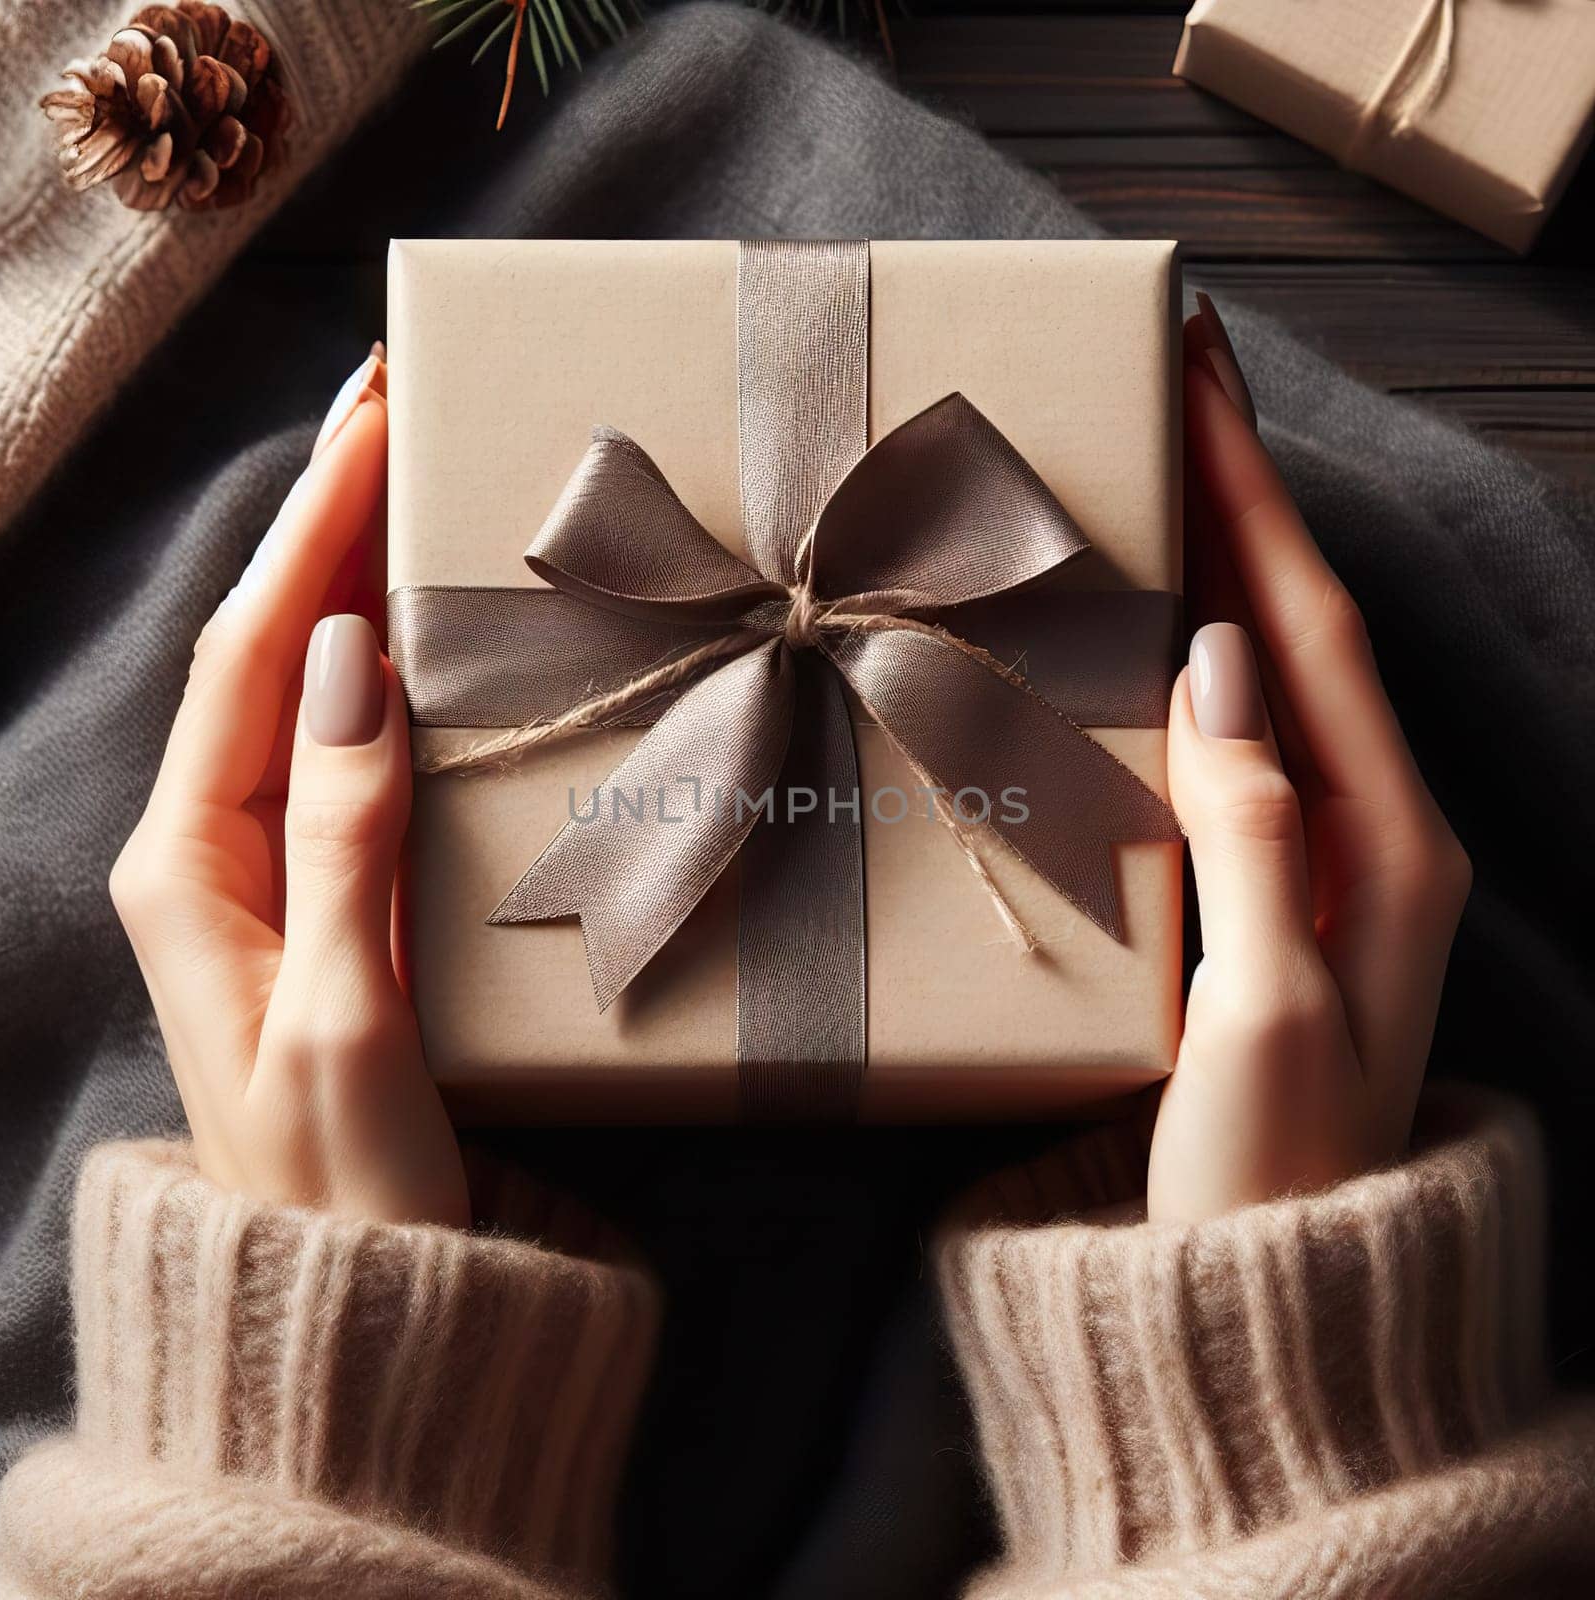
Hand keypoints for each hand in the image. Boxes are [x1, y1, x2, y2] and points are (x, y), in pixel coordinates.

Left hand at [110, 353, 468, 1228]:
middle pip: (273, 653)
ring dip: (357, 585)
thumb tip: (354, 657)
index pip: (259, 654)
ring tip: (417, 487)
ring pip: (312, 696)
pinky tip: (431, 634)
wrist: (358, 1308)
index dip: (313, 527)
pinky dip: (390, 675)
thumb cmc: (349, 1183)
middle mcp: (213, 853)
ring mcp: (267, 875)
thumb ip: (341, 835)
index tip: (371, 414)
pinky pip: (351, 756)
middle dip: (326, 523)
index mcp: (192, 866)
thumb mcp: (346, 1013)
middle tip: (397, 408)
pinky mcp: (326, 900)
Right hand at [1149, 296, 1470, 1223]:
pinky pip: (1244, 742)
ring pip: (1275, 679)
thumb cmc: (1268, 1170)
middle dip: (1247, 496)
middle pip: (1303, 630)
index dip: (1256, 496)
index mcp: (1387, 846)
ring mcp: (1328, 863)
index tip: (1204, 375)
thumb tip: (1219, 662)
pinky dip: (1203, 661)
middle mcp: (1375, 835)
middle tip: (1181, 384)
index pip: (1309, 632)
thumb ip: (1253, 832)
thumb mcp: (1263, 1012)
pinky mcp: (1276, 892)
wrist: (1273, 1291)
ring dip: (1229, 565)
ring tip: (1165, 477)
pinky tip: (1159, 635)